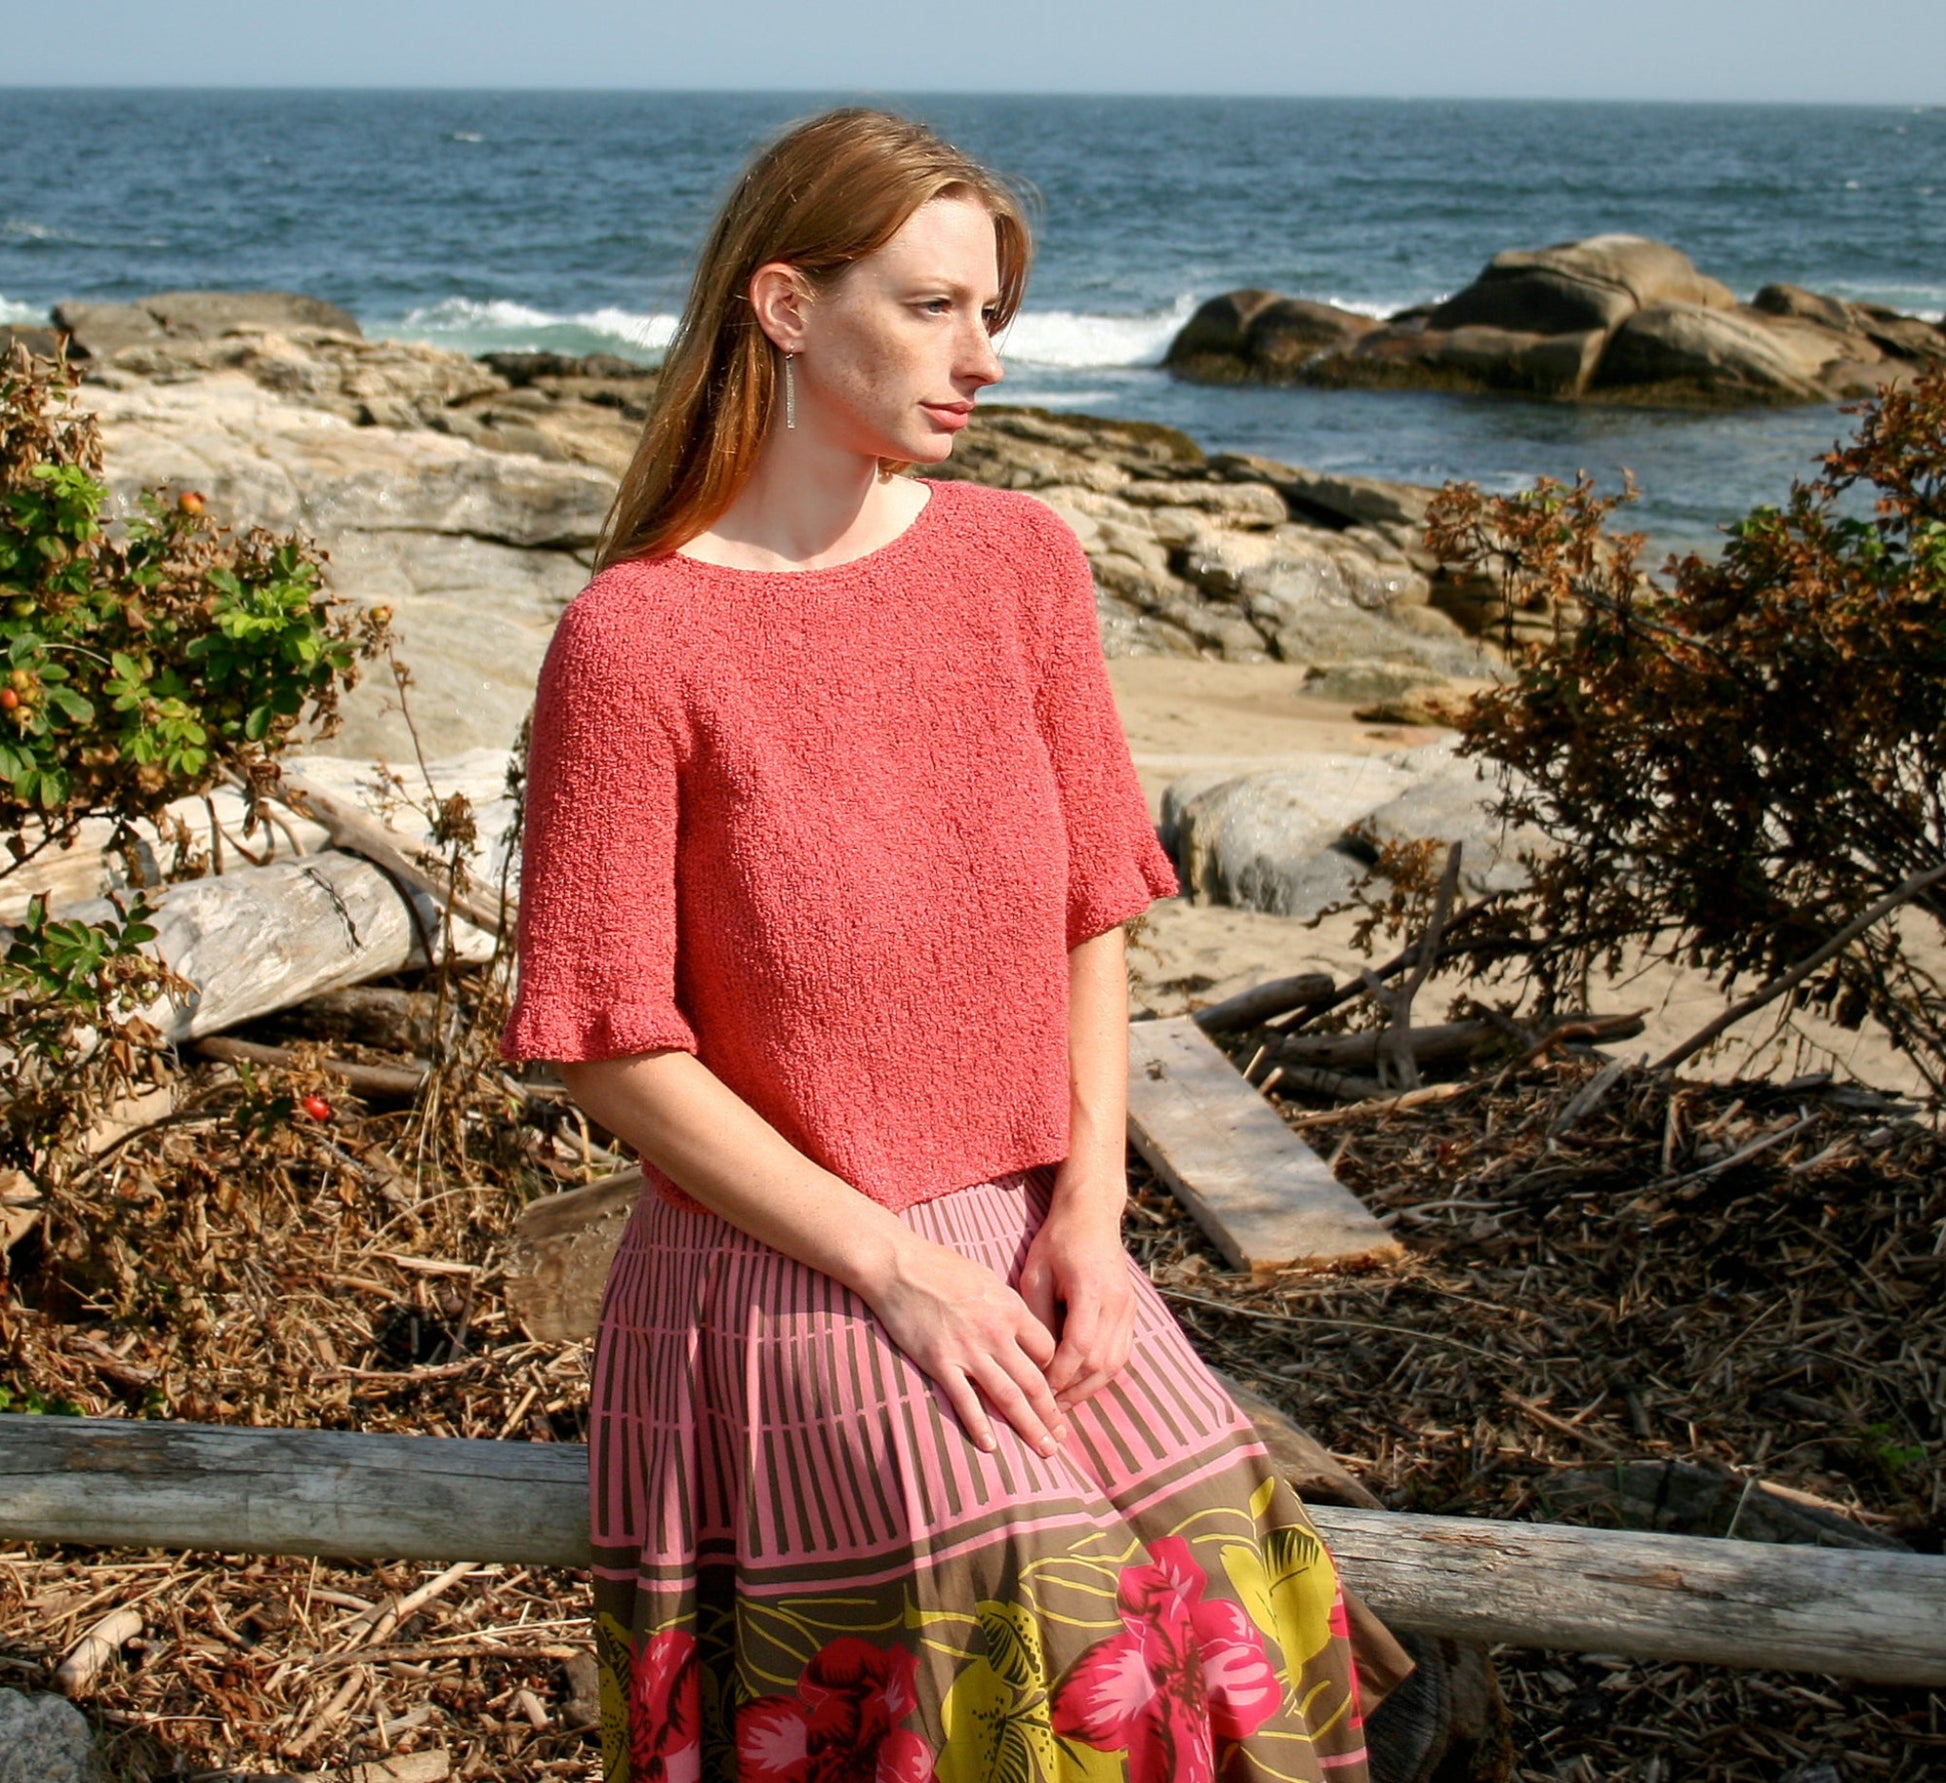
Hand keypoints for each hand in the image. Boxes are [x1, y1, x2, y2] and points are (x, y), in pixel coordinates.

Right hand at [862, 1233, 1069, 1458]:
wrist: (898, 1266)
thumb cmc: (942, 1266)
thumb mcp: (987, 1279)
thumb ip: (1007, 1308)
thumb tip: (1023, 1330)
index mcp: (1011, 1309)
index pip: (1047, 1351)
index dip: (1055, 1373)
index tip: (1056, 1392)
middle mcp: (996, 1333)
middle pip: (1035, 1381)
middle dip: (1052, 1413)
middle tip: (1062, 1438)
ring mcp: (968, 1350)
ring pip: (1008, 1397)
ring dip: (1029, 1426)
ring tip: (1044, 1449)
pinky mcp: (940, 1362)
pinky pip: (965, 1401)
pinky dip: (979, 1426)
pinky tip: (990, 1446)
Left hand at [1016, 1200, 1134, 1415]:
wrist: (1092, 1215)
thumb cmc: (1057, 1241)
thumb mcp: (1036, 1273)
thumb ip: (1037, 1316)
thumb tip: (1036, 1360)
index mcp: (1091, 1289)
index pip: (1080, 1345)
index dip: (1060, 1373)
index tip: (1039, 1389)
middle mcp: (1117, 1302)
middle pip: (1101, 1361)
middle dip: (1074, 1388)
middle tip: (1048, 1406)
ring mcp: (1128, 1308)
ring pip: (1115, 1362)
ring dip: (1090, 1387)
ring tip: (1063, 1402)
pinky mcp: (1130, 1311)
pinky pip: (1121, 1353)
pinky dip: (1101, 1373)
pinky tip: (1081, 1383)